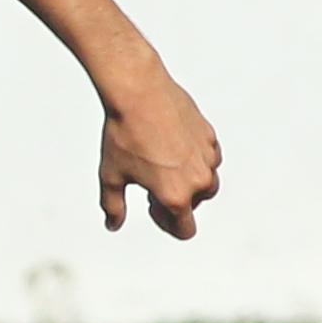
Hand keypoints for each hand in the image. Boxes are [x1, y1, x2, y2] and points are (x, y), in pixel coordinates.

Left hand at [99, 71, 221, 237]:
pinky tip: (173, 145)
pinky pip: (209, 157)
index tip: (152, 207)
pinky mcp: (209, 136)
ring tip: (163, 163)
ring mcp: (208, 157)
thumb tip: (113, 224)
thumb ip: (114, 206)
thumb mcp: (112, 176)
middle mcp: (198, 180)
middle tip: (151, 181)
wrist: (138, 92)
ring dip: (189, 180)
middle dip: (176, 199)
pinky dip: (195, 158)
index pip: (185, 230)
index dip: (167, 224)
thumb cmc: (124, 134)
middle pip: (194, 205)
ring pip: (206, 181)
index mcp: (175, 197)